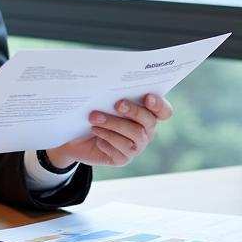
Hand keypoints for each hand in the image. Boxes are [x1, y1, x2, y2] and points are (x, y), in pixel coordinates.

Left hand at [43, 94, 173, 169]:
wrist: (77, 137)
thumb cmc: (95, 113)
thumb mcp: (104, 101)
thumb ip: (114, 94)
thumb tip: (110, 82)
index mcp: (146, 114)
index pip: (164, 111)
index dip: (159, 105)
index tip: (147, 97)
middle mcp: (145, 131)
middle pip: (149, 122)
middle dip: (133, 111)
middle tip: (117, 104)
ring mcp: (136, 147)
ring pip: (134, 136)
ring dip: (113, 125)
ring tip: (94, 119)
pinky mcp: (122, 159)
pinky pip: (120, 151)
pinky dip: (106, 140)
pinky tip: (96, 136)